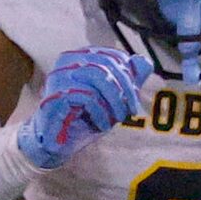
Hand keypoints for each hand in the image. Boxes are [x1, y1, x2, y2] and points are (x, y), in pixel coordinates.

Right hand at [16, 47, 150, 169]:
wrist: (56, 143)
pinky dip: (100, 113)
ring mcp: (59, 76)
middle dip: (125, 90)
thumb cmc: (82, 118)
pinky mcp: (56, 94)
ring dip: (114, 102)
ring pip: (98, 77)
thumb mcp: (110, 99)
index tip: (134, 98)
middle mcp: (67, 61)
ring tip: (117, 119)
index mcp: (80, 56)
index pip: (112, 56)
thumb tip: (144, 61)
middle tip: (131, 111)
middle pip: (107, 65)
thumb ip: (127, 80)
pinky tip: (102, 126)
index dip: (129, 77)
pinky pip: (87, 97)